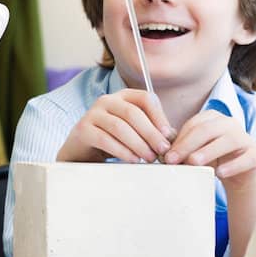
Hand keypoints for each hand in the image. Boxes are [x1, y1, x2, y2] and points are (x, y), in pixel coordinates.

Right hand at [57, 89, 171, 163]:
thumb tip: (172, 138)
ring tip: (149, 158)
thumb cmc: (114, 138)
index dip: (159, 117)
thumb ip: (153, 130)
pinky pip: (105, 139)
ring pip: (119, 126)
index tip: (169, 136)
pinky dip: (122, 151)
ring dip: (138, 144)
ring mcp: (92, 113)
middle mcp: (107, 100)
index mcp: (123, 96)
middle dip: (151, 133)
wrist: (83, 150)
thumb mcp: (135, 131)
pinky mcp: (82, 129)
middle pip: (133, 113)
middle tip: (162, 151)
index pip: (145, 98)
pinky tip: (133, 159)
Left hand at [165, 109, 255, 183]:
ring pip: (227, 141)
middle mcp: (229, 123)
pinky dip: (233, 166)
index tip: (166, 155)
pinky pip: (246, 158)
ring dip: (208, 152)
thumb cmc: (212, 157)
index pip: (193, 125)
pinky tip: (220, 173)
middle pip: (207, 130)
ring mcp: (245, 137)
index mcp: (212, 118)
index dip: (179, 140)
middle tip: (173, 160)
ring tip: (193, 163)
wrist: (238, 172)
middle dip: (187, 145)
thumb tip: (162, 146)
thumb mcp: (195, 149)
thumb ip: (181, 144)